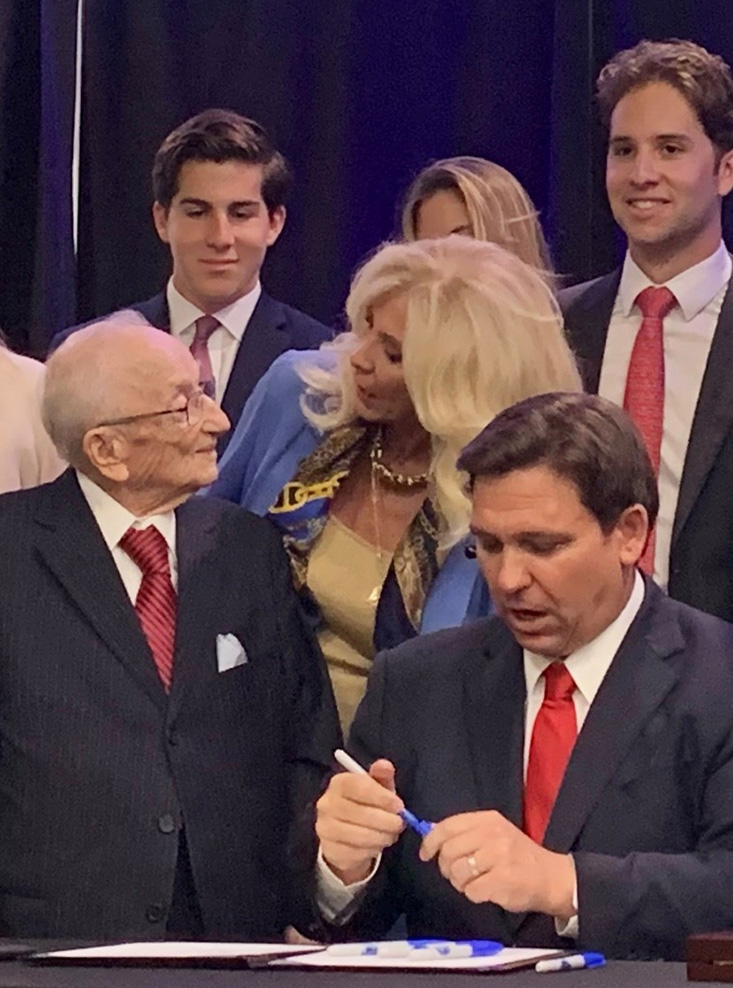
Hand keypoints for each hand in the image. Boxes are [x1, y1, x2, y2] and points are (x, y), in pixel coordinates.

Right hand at [316, 759, 405, 883]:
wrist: (347, 835)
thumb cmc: (366, 805)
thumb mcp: (377, 788)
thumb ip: (382, 775)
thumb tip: (385, 765)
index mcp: (339, 783)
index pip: (358, 786)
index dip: (381, 796)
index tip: (399, 806)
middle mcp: (326, 803)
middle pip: (358, 812)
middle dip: (385, 820)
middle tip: (400, 823)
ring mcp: (324, 828)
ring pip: (358, 835)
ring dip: (380, 836)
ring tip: (391, 834)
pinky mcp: (329, 849)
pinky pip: (355, 852)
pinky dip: (371, 850)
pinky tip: (377, 845)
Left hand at [419, 810, 575, 918]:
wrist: (551, 877)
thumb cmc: (517, 856)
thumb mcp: (494, 833)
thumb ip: (466, 833)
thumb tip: (431, 835)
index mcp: (488, 819)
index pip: (447, 826)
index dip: (431, 841)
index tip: (426, 854)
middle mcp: (492, 834)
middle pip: (448, 850)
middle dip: (446, 867)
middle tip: (455, 874)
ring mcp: (498, 856)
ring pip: (457, 872)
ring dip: (459, 883)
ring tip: (473, 883)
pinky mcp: (503, 880)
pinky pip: (471, 891)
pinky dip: (474, 895)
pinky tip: (486, 891)